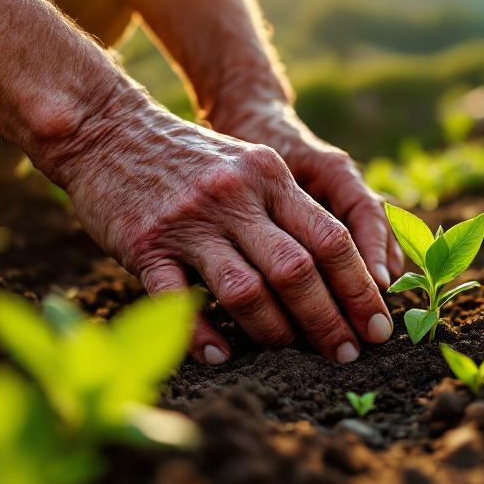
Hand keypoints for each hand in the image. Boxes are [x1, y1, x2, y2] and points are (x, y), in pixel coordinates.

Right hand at [51, 91, 393, 363]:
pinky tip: (220, 355)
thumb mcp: (247, 163)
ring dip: (274, 331)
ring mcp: (190, 221)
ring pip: (247, 289)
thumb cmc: (186, 158)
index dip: (361, 289)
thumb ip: (286, 208)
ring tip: (289, 354)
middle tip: (346, 355)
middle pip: (298, 269)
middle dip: (329, 320)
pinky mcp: (145, 244)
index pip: (332, 239)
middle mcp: (236, 196)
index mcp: (270, 175)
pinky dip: (202, 334)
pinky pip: (179, 301)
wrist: (105, 127)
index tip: (378, 327)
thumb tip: (337, 274)